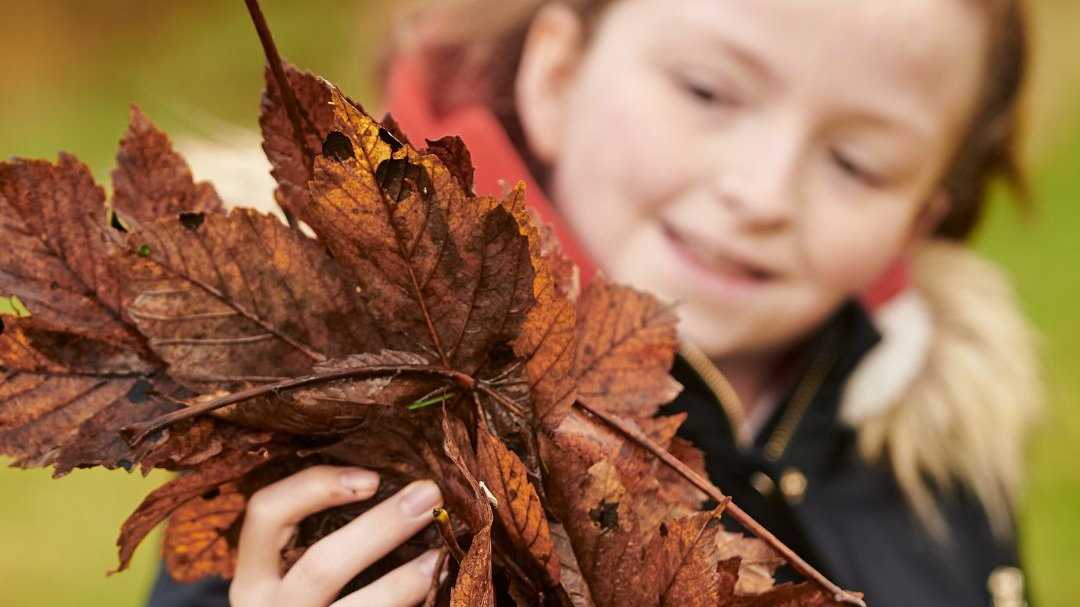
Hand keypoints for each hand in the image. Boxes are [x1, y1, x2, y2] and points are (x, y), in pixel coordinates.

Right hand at [230, 465, 444, 606]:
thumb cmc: (309, 596)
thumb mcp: (293, 566)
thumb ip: (321, 530)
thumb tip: (386, 480)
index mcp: (253, 575)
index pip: (265, 513)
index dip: (315, 486)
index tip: (372, 478)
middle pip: (320, 566)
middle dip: (379, 528)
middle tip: (427, 496)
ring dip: (403, 581)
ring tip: (438, 553)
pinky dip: (409, 603)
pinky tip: (435, 584)